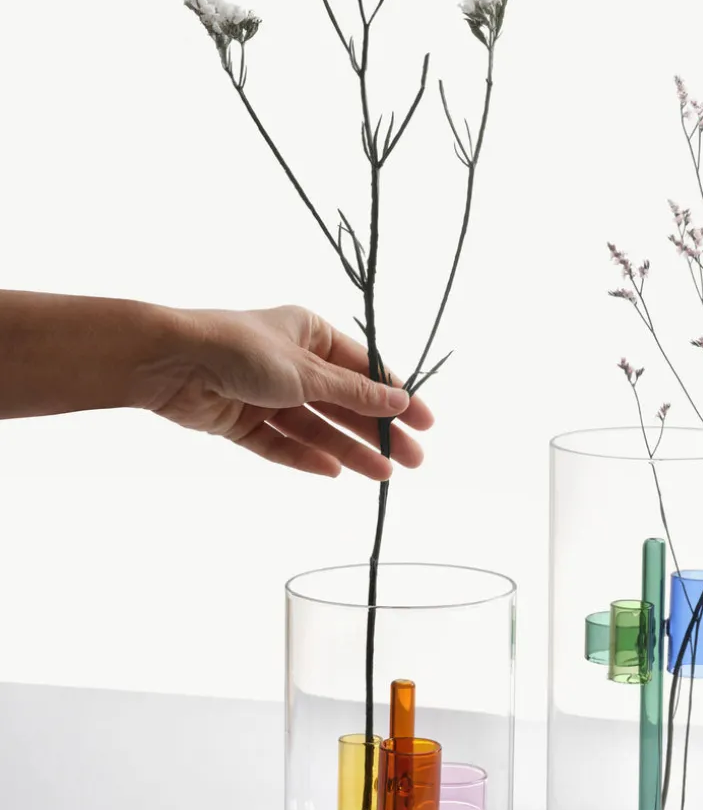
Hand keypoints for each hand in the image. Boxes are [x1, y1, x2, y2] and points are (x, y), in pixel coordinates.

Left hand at [151, 304, 432, 479]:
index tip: (426, 423)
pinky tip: (334, 472)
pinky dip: (305, 456)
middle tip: (413, 461)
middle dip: (378, 432)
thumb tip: (399, 402)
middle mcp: (291, 362)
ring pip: (315, 427)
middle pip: (344, 403)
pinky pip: (281, 443)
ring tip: (382, 475)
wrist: (170, 362)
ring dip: (349, 449)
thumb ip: (353, 393)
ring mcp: (265, 393)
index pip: (364, 370)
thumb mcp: (307, 371)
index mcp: (310, 334)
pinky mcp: (240, 420)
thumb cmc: (240, 348)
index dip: (396, 397)